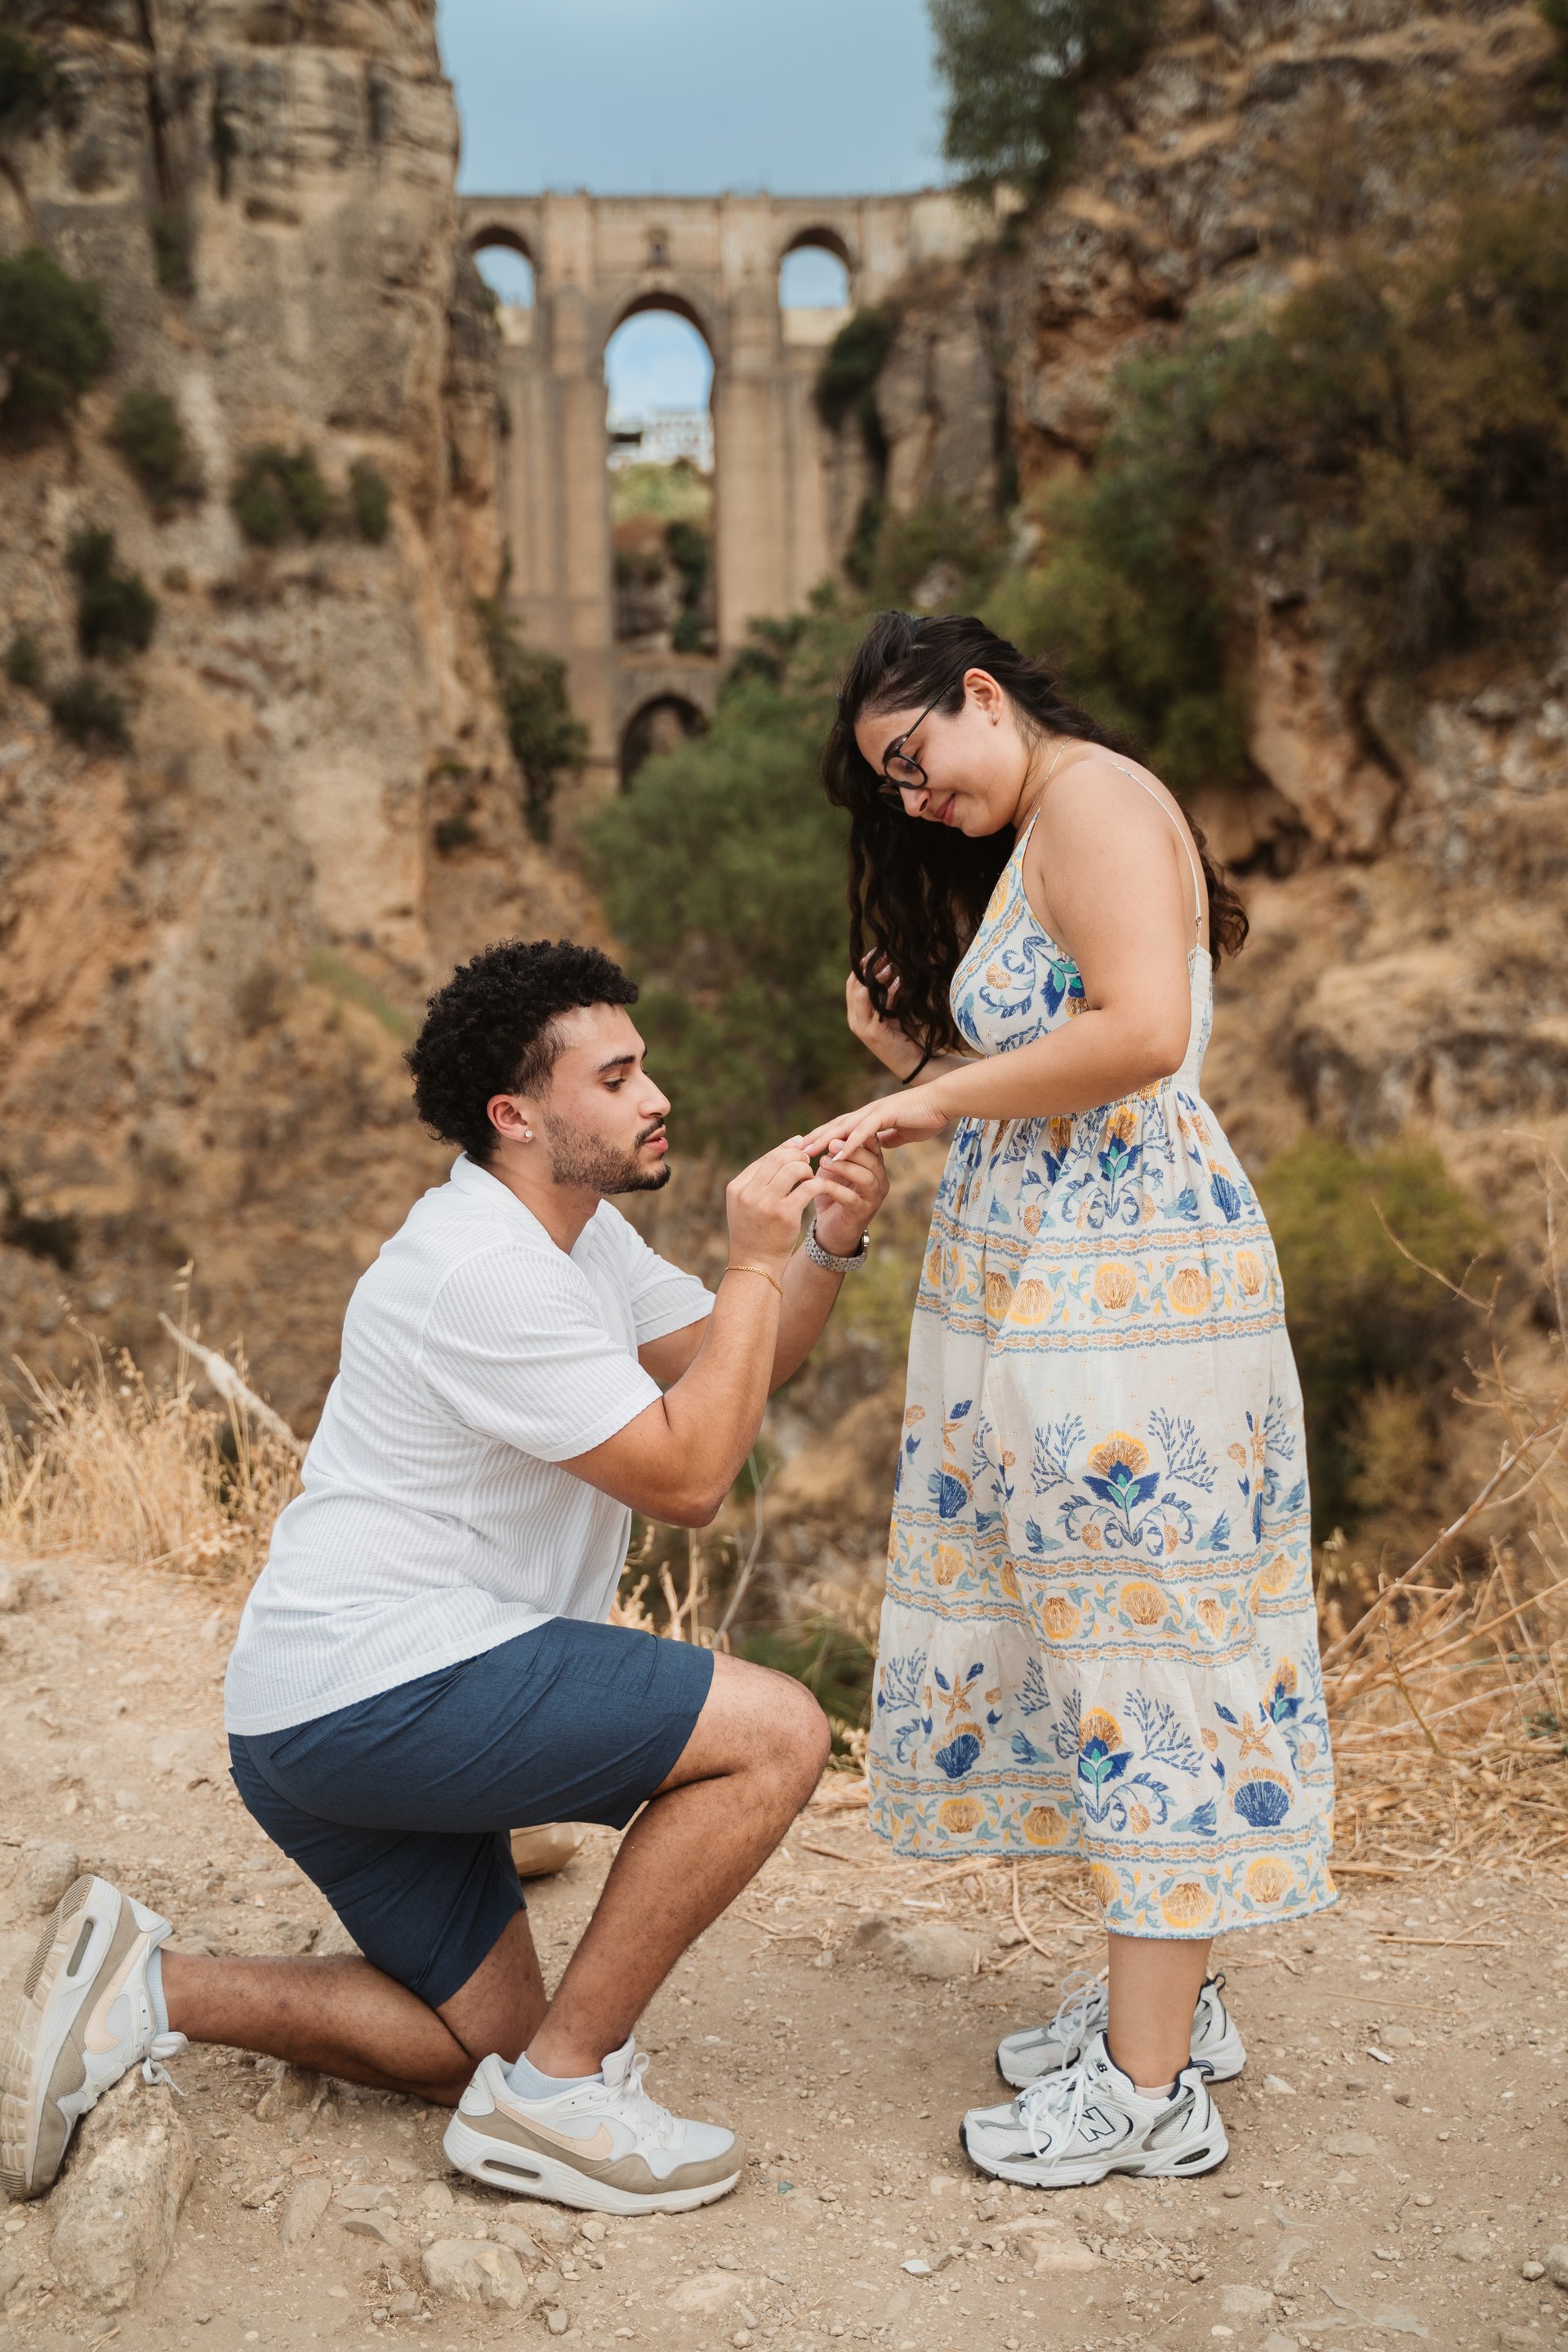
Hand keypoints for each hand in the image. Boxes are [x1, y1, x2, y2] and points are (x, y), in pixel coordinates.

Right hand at [724, 1137, 824, 1273]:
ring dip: (806, 1169)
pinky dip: (817, 1184)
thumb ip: (760, 1181)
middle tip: (808, 1161)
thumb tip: (787, 1149)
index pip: (765, 1158)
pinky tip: (819, 1188)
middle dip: (798, 1156)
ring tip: (810, 1178)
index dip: (785, 1150)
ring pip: (793, 1168)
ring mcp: (765, 1203)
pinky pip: (807, 1188)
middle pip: (779, 1158)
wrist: (755, 1265)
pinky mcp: (785, 1214)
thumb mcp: (747, 1205)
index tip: (800, 1148)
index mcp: (736, 1187)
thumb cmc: (755, 1233)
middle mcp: (748, 1193)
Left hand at [805, 1086, 953, 1165]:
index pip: (840, 1129)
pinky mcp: (886, 1116)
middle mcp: (868, 1114)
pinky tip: (838, 1154)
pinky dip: (850, 1143)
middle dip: (814, 1139)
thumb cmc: (927, 1115)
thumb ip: (888, 1138)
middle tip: (792, 1151)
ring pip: (843, 1128)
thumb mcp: (903, 1132)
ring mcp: (875, 1113)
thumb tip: (881, 1144)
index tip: (805, 1150)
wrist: (944, 1101)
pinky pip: (864, 1132)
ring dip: (824, 1141)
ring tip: (807, 1153)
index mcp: (870, 1118)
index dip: (822, 1139)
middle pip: (834, 1127)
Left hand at [812, 1134, 888, 1255]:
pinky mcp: (863, 1213)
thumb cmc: (831, 1194)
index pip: (872, 1144)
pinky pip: (852, 1198)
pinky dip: (835, 1189)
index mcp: (874, 1165)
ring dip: (845, 1167)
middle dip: (851, 1149)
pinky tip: (821, 1184)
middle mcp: (879, 1180)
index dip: (856, 1135)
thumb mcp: (831, 1170)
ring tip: (824, 1161)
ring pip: (866, 1178)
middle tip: (831, 1143)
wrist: (829, 1229)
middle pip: (872, 1159)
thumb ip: (832, 1153)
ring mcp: (874, 1197)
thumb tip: (825, 1133)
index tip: (838, 1127)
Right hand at [846, 960, 924, 1078]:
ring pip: (861, 994)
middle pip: (854, 986)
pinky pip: (879, 1006)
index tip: (877, 952)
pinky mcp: (875, 1033)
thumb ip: (887, 993)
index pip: (853, 984)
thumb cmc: (906, 1036)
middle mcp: (855, 1020)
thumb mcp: (893, 1010)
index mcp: (857, 1014)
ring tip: (890, 966)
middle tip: (883, 954)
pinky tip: (900, 983)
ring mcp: (863, 1027)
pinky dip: (890, 992)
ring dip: (875, 977)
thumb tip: (889, 968)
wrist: (915, 1062)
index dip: (863, 966)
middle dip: (868, 968)